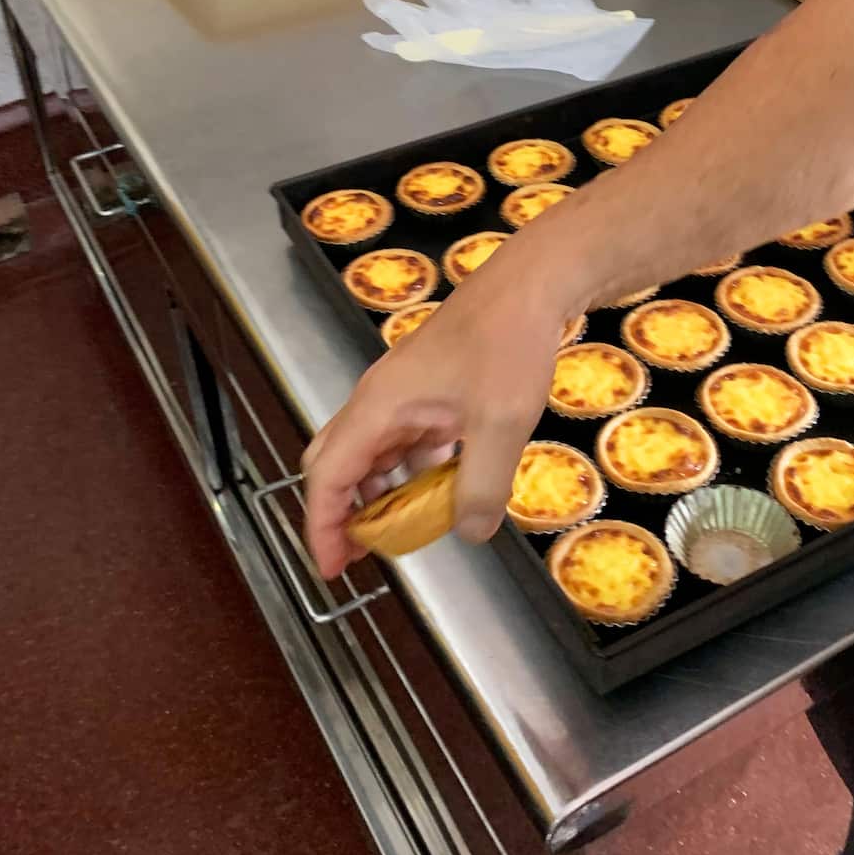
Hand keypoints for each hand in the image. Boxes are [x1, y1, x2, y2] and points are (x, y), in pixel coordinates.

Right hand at [302, 256, 569, 577]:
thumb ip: (480, 486)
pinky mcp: (430, 388)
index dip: (323, 526)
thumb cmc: (507, 344)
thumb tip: (469, 532)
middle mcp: (379, 399)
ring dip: (381, 493)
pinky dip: (413, 470)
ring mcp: (404, 392)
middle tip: (362, 555)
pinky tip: (445, 487)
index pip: (327, 476)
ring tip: (405, 530)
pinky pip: (406, 439)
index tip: (333, 568)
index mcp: (378, 406)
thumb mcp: (499, 425)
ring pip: (373, 453)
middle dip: (342, 512)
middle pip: (336, 462)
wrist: (530, 286)